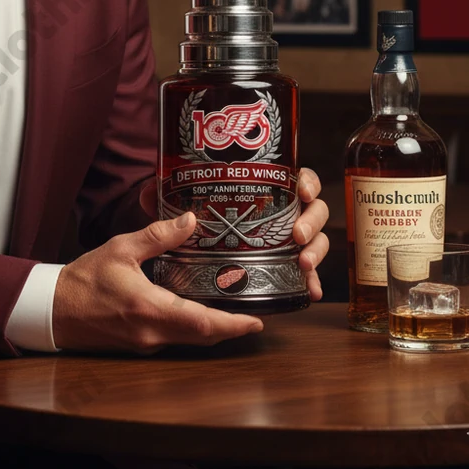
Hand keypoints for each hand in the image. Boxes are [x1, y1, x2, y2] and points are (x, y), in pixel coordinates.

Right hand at [52, 213, 262, 353]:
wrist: (53, 309)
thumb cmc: (84, 279)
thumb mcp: (120, 249)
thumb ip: (157, 236)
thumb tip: (190, 221)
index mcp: (148, 307)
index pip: (200, 323)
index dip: (231, 325)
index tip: (256, 323)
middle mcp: (151, 332)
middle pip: (203, 337)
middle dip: (230, 329)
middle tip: (254, 315)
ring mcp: (146, 344)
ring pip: (190, 341)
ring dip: (212, 330)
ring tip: (232, 311)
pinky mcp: (140, 346)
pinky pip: (174, 340)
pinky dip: (192, 330)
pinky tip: (198, 314)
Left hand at [138, 168, 328, 300]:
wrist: (195, 245)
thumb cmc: (194, 215)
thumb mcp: (177, 204)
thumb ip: (165, 196)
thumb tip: (152, 190)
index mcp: (266, 187)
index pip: (296, 177)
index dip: (307, 182)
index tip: (303, 190)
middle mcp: (283, 210)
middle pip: (314, 209)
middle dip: (311, 221)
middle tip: (297, 235)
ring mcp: (289, 239)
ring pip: (316, 240)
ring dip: (315, 252)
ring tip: (302, 264)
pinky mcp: (286, 265)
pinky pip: (306, 273)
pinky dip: (311, 281)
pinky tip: (310, 292)